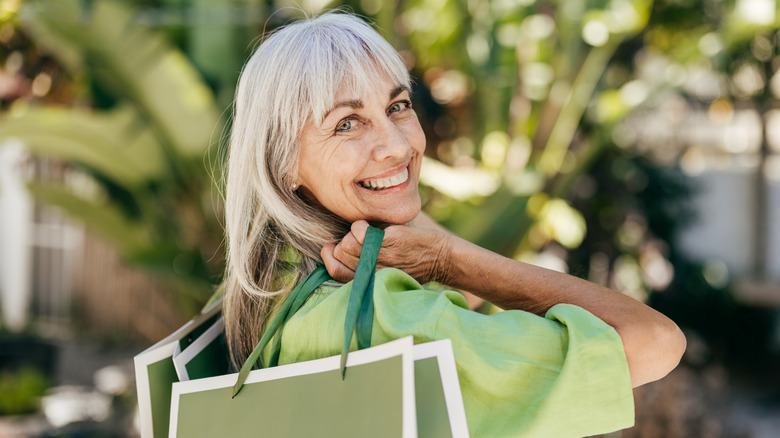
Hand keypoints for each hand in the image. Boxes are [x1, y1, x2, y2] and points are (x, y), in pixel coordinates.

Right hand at [320, 220, 450, 283]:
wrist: (441, 257)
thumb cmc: (411, 260)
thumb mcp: (384, 268)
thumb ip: (363, 262)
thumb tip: (337, 246)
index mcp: (369, 281)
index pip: (335, 272)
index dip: (329, 257)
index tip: (332, 247)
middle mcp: (373, 273)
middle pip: (339, 254)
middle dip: (342, 242)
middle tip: (357, 238)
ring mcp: (381, 258)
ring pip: (346, 243)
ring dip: (352, 233)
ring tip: (364, 231)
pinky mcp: (391, 244)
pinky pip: (360, 232)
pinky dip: (360, 226)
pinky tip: (369, 226)